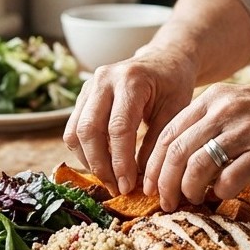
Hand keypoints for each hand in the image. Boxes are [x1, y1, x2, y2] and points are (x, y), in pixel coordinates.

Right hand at [63, 48, 196, 195]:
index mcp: (130, 80)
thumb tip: (144, 182)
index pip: (118, 128)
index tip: (128, 187)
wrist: (163, 60)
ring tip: (110, 180)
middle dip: (100, 165)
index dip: (120, 161)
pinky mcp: (82, 96)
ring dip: (89, 161)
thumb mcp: (176, 112)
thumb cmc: (173, 85)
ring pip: (75, 132)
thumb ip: (157, 144)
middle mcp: (103, 79)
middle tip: (116, 189)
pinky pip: (73, 129)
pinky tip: (103, 164)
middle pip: (88, 130)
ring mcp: (88, 86)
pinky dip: (85, 151)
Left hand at [142, 81, 249, 209]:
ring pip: (196, 165)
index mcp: (214, 99)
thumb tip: (181, 160)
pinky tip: (222, 195)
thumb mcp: (240, 106)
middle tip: (164, 202)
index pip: (168, 133)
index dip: (154, 163)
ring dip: (188, 190)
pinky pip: (230, 177)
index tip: (151, 184)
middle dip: (163, 182)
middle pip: (176, 151)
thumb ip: (211, 125)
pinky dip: (220, 191)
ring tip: (191, 201)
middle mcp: (225, 110)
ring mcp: (246, 129)